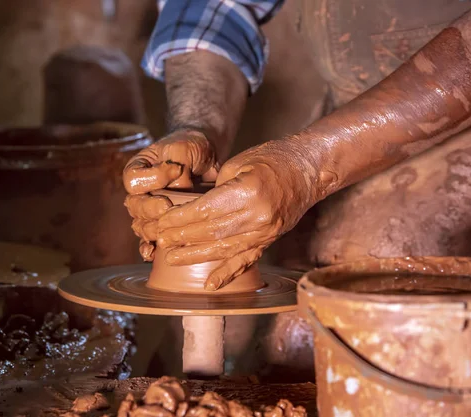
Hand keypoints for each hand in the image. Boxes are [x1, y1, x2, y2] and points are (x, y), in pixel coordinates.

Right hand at [122, 130, 218, 260]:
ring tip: (169, 230)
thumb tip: (178, 188)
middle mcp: (139, 193)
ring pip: (142, 227)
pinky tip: (154, 254)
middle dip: (153, 212)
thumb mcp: (182, 148)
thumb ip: (176, 166)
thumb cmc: (190, 148)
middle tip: (170, 209)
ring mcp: (149, 211)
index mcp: (138, 170)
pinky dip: (149, 249)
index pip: (134, 181)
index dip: (151, 183)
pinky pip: (148, 241)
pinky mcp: (162, 225)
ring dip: (154, 231)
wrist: (204, 157)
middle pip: (136, 208)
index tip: (172, 176)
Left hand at [156, 139, 324, 289]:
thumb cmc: (272, 159)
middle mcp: (259, 217)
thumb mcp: (237, 164)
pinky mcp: (270, 240)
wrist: (309, 169)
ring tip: (172, 258)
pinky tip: (210, 285)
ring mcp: (267, 232)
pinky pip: (246, 261)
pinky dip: (227, 274)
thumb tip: (190, 213)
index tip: (162, 222)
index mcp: (248, 192)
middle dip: (182, 237)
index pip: (205, 211)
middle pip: (212, 232)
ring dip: (196, 256)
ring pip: (224, 250)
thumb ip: (215, 191)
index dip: (180, 219)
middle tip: (161, 239)